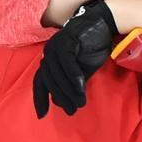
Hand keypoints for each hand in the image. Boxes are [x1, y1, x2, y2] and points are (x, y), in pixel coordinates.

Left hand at [33, 0, 117, 118]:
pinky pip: (67, 60)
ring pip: (57, 71)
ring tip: (80, 102)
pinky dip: (73, 75)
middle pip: (49, 79)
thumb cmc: (90, 48)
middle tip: (72, 110)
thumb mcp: (80, 72)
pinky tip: (81, 86)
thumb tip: (60, 104)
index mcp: (49, 60)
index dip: (39, 98)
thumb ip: (70, 86)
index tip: (41, 115)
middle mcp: (48, 52)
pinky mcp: (67, 39)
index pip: (40, 81)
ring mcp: (56, 45)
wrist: (102, 25)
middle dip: (60, 96)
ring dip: (68, 89)